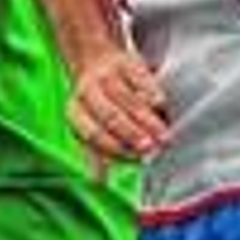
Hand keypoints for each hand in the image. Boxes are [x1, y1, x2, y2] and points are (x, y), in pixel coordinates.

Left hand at [68, 47, 168, 176]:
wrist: (94, 57)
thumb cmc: (96, 103)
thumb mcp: (88, 125)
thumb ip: (95, 153)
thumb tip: (99, 182)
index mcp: (76, 111)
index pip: (92, 133)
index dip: (114, 147)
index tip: (135, 159)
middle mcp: (88, 92)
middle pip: (110, 115)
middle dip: (131, 133)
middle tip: (150, 149)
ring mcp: (107, 75)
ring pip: (129, 100)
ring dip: (147, 120)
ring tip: (164, 137)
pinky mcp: (126, 63)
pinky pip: (140, 79)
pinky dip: (150, 93)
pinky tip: (161, 107)